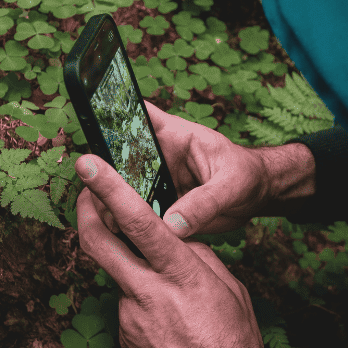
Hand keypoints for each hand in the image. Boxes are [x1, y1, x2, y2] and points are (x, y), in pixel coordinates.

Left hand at [75, 153, 275, 347]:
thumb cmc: (234, 347)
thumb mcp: (228, 290)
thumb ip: (198, 259)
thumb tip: (176, 238)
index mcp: (181, 275)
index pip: (139, 222)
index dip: (109, 188)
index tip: (88, 163)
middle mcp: (147, 292)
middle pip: (96, 241)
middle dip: (85, 209)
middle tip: (85, 190)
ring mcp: (128, 317)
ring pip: (117, 273)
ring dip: (129, 264)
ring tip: (166, 286)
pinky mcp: (123, 337)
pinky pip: (127, 304)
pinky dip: (141, 298)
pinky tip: (167, 319)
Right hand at [91, 100, 273, 238]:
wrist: (257, 197)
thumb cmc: (247, 176)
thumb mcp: (231, 185)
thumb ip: (204, 202)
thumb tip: (173, 225)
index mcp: (176, 135)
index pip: (139, 114)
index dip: (112, 112)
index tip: (91, 124)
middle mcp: (161, 156)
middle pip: (120, 155)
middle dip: (104, 170)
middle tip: (93, 189)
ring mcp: (158, 181)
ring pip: (124, 187)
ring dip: (112, 201)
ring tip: (103, 218)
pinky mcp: (161, 206)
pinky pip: (137, 212)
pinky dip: (127, 223)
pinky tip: (119, 236)